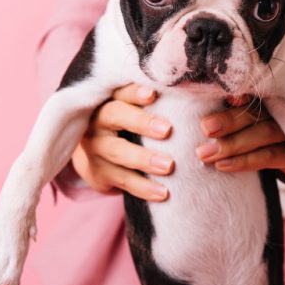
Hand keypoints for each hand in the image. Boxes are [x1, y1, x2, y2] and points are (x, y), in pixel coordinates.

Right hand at [72, 84, 174, 200]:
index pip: (121, 91)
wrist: (94, 157)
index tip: (153, 94)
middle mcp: (98, 121)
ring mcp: (95, 148)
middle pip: (115, 115)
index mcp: (109, 100)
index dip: (135, 92)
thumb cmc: (126, 127)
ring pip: (117, 152)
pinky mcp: (98, 173)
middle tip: (167, 130)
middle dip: (141, 122)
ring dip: (143, 159)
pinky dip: (143, 187)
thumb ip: (153, 104)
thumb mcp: (132, 111)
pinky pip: (122, 180)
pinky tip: (163, 192)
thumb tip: (191, 94)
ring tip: (169, 166)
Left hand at [195, 97, 284, 198]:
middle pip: (253, 113)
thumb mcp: (261, 138)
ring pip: (261, 133)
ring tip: (204, 153)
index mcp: (272, 106)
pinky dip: (245, 161)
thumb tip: (198, 129)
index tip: (206, 104)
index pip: (249, 98)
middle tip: (203, 128)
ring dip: (230, 143)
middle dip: (226, 119)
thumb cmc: (283, 151)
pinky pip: (269, 156)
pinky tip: (223, 166)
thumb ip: (239, 128)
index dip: (230, 98)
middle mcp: (284, 115)